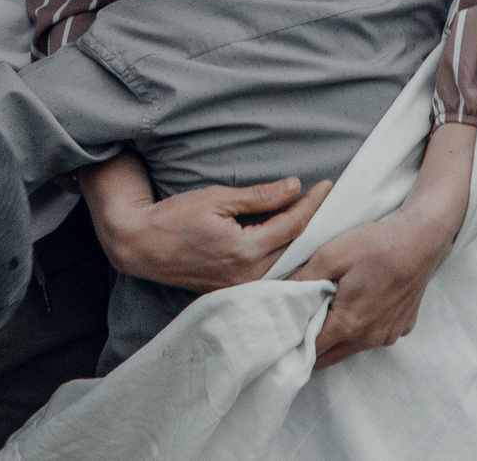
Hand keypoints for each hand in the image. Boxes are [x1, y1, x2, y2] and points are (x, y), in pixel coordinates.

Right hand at [77, 153, 331, 293]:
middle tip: (334, 203)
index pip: (292, 225)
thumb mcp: (217, 198)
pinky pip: (272, 273)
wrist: (142, 245)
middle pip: (296, 249)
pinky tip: (298, 244)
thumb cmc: (175, 217)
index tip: (327, 186)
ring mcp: (242, 288)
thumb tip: (295, 187)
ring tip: (323, 221)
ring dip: (306, 243)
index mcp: (245, 251)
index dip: (312, 204)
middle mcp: (248, 276)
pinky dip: (288, 256)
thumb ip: (260, 196)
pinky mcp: (236, 291)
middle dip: (317, 224)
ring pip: (287, 264)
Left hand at [286, 121, 474, 367]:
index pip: (309, 352)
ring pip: (350, 348)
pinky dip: (359, 328)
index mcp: (349, 325)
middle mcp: (370, 339)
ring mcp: (389, 336)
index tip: (280, 329)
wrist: (423, 237)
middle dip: (309, 344)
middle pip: (328, 356)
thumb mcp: (330, 254)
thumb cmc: (375, 244)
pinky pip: (372, 336)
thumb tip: (273, 296)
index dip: (291, 342)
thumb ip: (300, 280)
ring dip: (334, 336)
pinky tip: (357, 302)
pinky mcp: (402, 327)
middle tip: (296, 320)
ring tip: (324, 307)